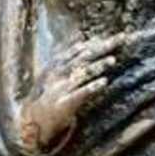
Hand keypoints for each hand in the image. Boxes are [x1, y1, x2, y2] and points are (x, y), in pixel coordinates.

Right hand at [18, 35, 123, 153]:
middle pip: (84, 57)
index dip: (96, 42)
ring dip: (98, 65)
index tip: (114, 37)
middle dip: (102, 48)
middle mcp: (59, 73)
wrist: (36, 118)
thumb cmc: (50, 93)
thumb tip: (81, 37)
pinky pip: (81, 93)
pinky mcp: (65, 103)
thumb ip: (69, 55)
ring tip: (113, 60)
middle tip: (119, 41)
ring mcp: (62, 87)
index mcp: (58, 64)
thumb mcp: (56, 71)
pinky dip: (92, 86)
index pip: (80, 49)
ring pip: (82, 73)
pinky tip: (104, 82)